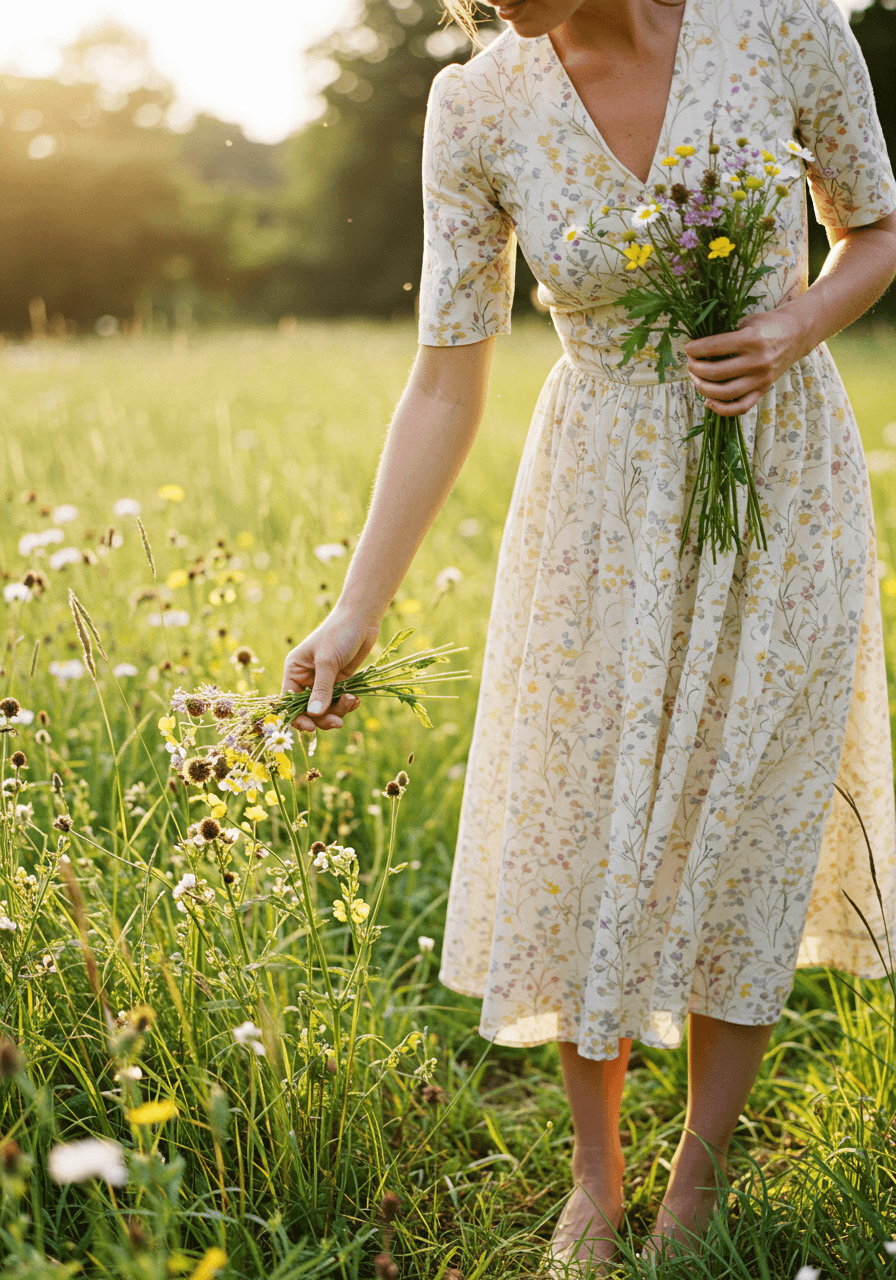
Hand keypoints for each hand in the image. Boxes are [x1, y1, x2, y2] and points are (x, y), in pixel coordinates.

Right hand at [281, 610, 380, 732]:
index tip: (311, 728)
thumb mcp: (328, 661)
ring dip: (339, 710)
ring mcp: (324, 681)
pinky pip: (340, 701)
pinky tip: (357, 699)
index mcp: (295, 670)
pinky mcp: (340, 681)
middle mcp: (307, 678)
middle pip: (309, 709)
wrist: (362, 618)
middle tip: (338, 722)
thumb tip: (313, 715)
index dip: (298, 717)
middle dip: (323, 717)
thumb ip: (321, 689)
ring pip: (327, 708)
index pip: (290, 701)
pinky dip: (347, 704)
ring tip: (352, 701)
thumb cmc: (339, 633)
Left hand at [685, 303, 806, 416]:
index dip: (695, 349)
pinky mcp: (763, 390)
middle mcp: (758, 361)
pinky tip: (708, 401)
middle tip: (690, 364)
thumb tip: (696, 349)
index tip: (687, 349)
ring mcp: (761, 379)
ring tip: (695, 380)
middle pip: (716, 372)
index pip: (714, 347)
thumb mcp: (746, 322)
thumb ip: (725, 334)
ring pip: (725, 393)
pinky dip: (721, 409)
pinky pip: (740, 407)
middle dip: (695, 369)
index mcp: (751, 339)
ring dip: (703, 389)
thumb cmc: (767, 325)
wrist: (797, 334)